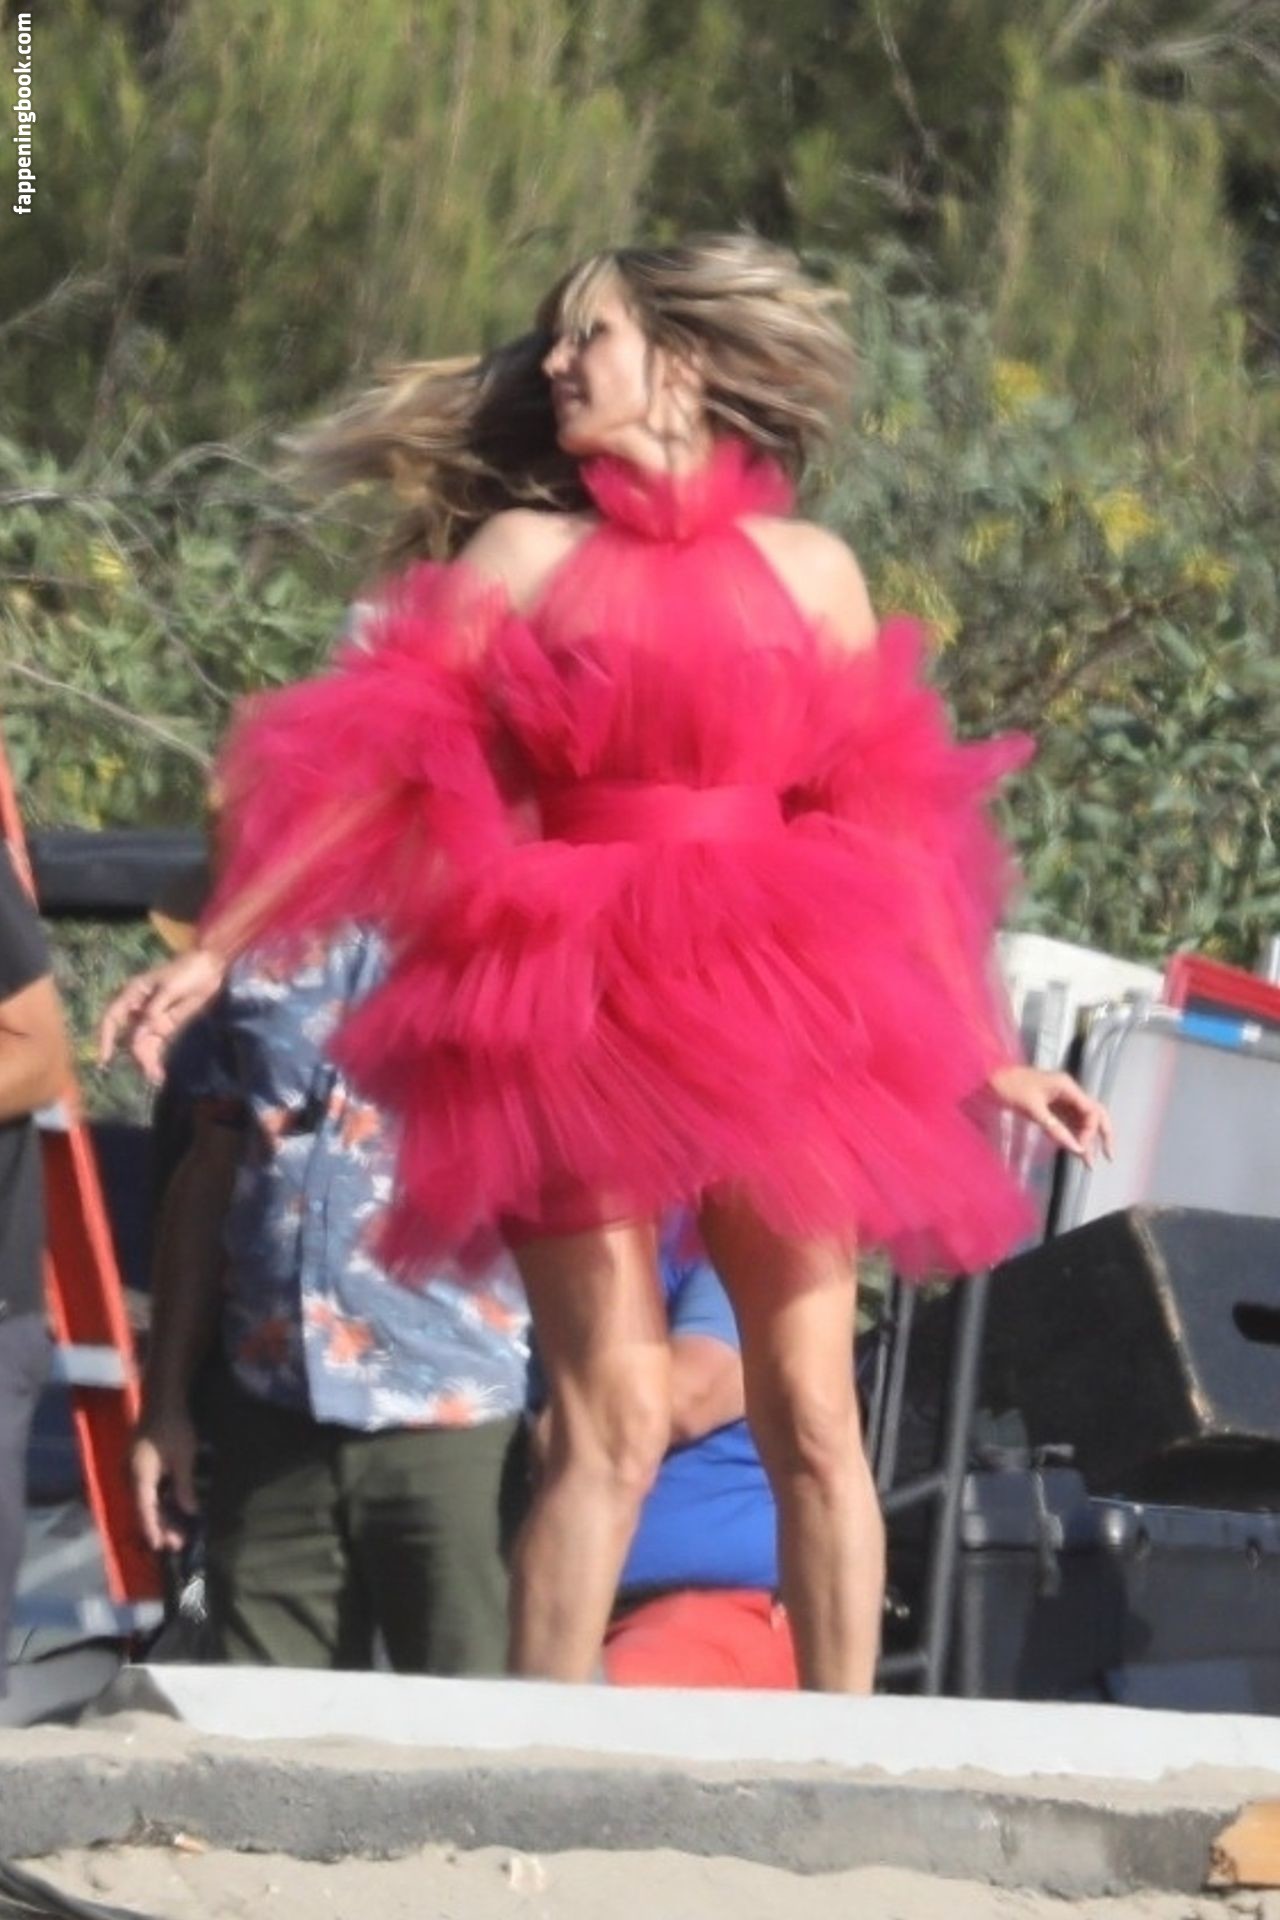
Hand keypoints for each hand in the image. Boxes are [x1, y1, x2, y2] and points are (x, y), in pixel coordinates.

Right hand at [98, 948, 226, 1083]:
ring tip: (156, 1077)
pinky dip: (156, 1058)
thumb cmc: (187, 971)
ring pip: (142, 1044)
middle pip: (130, 1037)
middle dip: (137, 1055)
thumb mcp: (170, 988)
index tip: (105, 1058)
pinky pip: (156, 1045)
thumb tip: (142, 1033)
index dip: (105, 1038)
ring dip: (147, 1061)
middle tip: (148, 1072)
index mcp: (133, 994)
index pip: (112, 1018)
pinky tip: (159, 1073)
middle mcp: (138, 1009)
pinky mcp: (166, 1027)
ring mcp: (152, 1019)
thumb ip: (155, 1010)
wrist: (209, 969)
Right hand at [131, 1411, 200, 1553]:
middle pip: (144, 1509)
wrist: (162, 1399)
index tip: (161, 1547)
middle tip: (177, 1543)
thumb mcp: (184, 1458)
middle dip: (160, 1527)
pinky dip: (158, 1502)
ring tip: (176, 1531)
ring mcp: (133, 1470)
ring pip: (146, 1500)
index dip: (154, 1530)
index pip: (145, 1511)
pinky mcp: (139, 1464)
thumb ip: (184, 1487)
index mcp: (140, 1477)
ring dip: (160, 1515)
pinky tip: (171, 1508)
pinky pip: (147, 1490)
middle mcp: (132, 1476)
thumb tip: (189, 1512)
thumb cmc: (174, 1427)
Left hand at [987, 1063, 1113, 1169]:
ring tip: (1088, 1163)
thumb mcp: (1033, 1109)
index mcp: (1067, 1086)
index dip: (1092, 1131)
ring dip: (1087, 1139)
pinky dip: (1073, 1136)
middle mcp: (1068, 1092)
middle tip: (1109, 1157)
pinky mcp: (1051, 1107)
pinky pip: (1068, 1123)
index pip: (1092, 1110)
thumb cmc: (1009, 1087)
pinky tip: (1075, 1151)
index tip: (1081, 1149)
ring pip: (1082, 1121)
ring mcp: (1060, 1099)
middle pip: (1094, 1113)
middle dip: (1103, 1134)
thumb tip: (1077, 1149)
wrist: (987, 1079)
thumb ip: (1055, 1129)